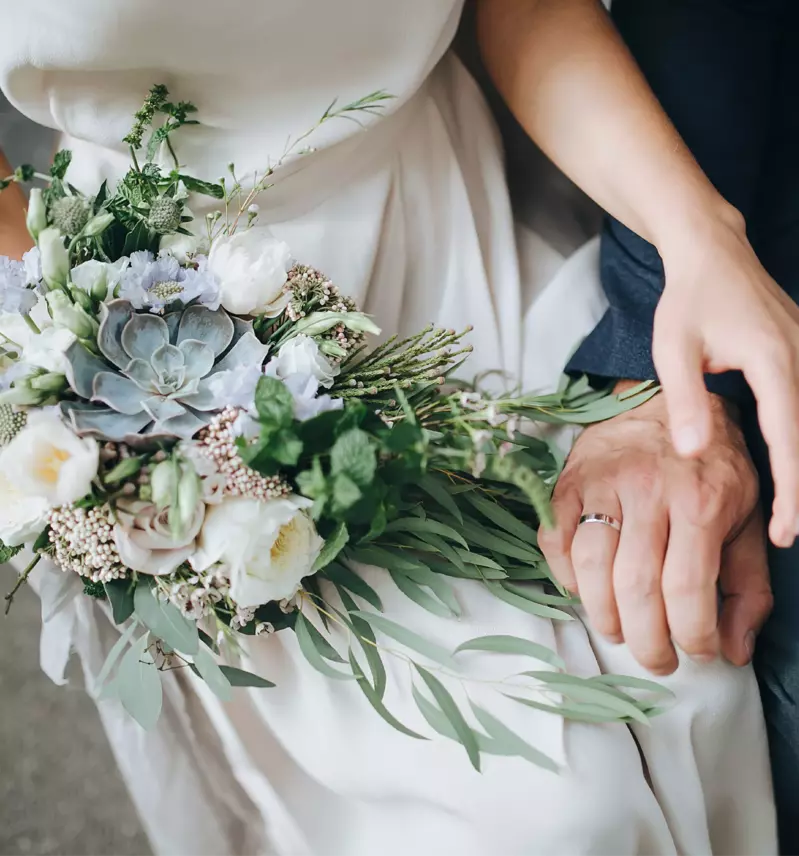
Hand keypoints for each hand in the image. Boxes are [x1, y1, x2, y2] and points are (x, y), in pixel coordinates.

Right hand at [539, 386, 772, 674]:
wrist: (668, 400)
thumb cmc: (710, 466)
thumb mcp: (747, 517)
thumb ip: (748, 585)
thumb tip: (735, 650)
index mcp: (700, 500)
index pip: (688, 589)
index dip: (692, 636)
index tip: (698, 652)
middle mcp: (648, 490)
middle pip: (634, 587)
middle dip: (645, 641)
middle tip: (656, 659)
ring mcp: (602, 483)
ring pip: (589, 566)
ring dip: (602, 614)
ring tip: (619, 630)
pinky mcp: (569, 480)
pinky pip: (553, 538)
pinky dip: (562, 575)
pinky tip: (583, 590)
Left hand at [654, 207, 798, 547]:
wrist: (713, 253)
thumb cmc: (688, 301)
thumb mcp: (673, 349)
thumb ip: (685, 399)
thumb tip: (693, 453)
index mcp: (773, 361)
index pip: (788, 439)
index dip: (789, 490)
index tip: (785, 531)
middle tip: (785, 533)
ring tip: (788, 508)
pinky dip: (797, 438)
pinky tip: (788, 460)